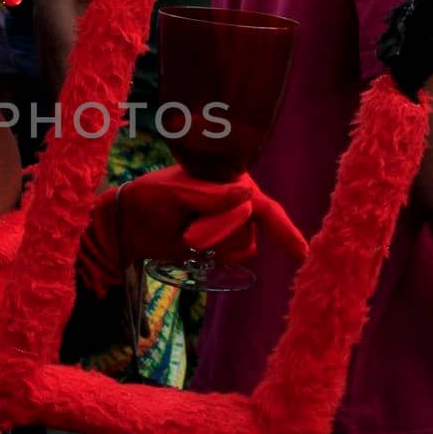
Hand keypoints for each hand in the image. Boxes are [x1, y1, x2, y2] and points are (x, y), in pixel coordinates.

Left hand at [79, 164, 307, 295]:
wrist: (130, 223)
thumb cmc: (149, 198)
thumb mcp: (173, 193)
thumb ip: (208, 195)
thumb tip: (248, 194)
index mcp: (227, 178)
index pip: (260, 204)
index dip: (283, 227)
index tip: (301, 252)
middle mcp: (236, 198)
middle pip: (248, 227)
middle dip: (217, 233)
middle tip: (186, 232)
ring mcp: (231, 221)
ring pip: (244, 244)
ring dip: (215, 244)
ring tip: (187, 234)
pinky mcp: (224, 240)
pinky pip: (235, 255)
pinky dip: (217, 253)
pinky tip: (195, 243)